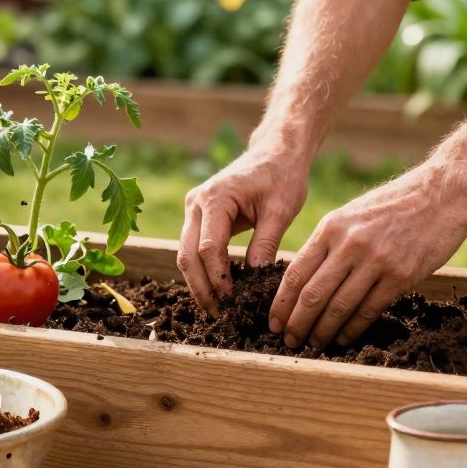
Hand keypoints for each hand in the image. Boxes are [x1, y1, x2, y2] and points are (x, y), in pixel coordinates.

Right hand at [179, 141, 309, 313]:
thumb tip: (257, 284)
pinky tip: (217, 291)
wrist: (275, 152)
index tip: (233, 302)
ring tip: (217, 309)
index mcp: (215, 198)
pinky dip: (202, 272)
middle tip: (219, 315)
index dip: (218, 279)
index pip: (208, 248)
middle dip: (201, 288)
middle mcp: (196, 203)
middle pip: (187, 255)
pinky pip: (193, 249)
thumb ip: (266, 244)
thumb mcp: (281, 210)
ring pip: (185, 255)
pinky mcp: (198, 217)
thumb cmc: (282, 175)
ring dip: (198, 283)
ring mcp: (193, 210)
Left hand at [269, 164, 466, 348]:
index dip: (281, 303)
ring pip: (338, 307)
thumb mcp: (351, 215)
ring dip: (323, 332)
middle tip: (289, 341)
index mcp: (331, 227)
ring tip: (313, 345)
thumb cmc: (394, 205)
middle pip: (312, 295)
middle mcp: (349, 244)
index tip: (273, 322)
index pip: (295, 273)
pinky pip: (369, 310)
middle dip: (297, 324)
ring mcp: (375, 261)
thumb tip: (304, 281)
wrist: (443, 193)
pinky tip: (343, 339)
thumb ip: (328, 244)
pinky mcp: (401, 276)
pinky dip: (352, 329)